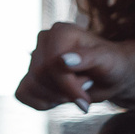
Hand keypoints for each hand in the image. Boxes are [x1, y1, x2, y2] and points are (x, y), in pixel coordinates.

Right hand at [14, 21, 134, 111]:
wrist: (110, 76)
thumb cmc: (111, 65)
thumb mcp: (107, 61)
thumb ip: (87, 58)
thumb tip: (63, 60)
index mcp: (61, 31)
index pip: (51, 63)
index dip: (67, 86)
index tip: (85, 100)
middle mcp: (44, 40)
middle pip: (40, 75)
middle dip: (63, 91)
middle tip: (84, 90)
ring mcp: (35, 56)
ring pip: (31, 85)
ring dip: (55, 98)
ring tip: (74, 90)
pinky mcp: (30, 74)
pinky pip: (23, 93)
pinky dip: (41, 102)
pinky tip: (59, 97)